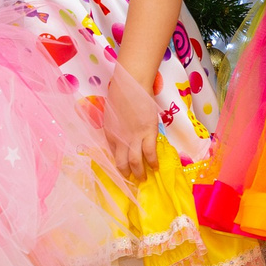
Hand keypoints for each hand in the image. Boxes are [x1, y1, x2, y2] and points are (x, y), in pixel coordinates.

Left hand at [104, 60, 165, 181]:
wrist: (130, 84)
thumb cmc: (121, 94)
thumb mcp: (111, 114)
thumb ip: (116, 128)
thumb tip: (123, 136)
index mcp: (109, 134)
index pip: (112, 154)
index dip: (118, 164)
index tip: (123, 169)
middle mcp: (119, 139)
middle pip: (122, 163)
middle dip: (127, 174)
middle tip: (131, 181)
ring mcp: (134, 137)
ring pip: (136, 162)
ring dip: (140, 173)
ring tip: (143, 179)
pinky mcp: (148, 133)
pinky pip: (150, 153)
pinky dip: (153, 162)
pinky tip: (156, 167)